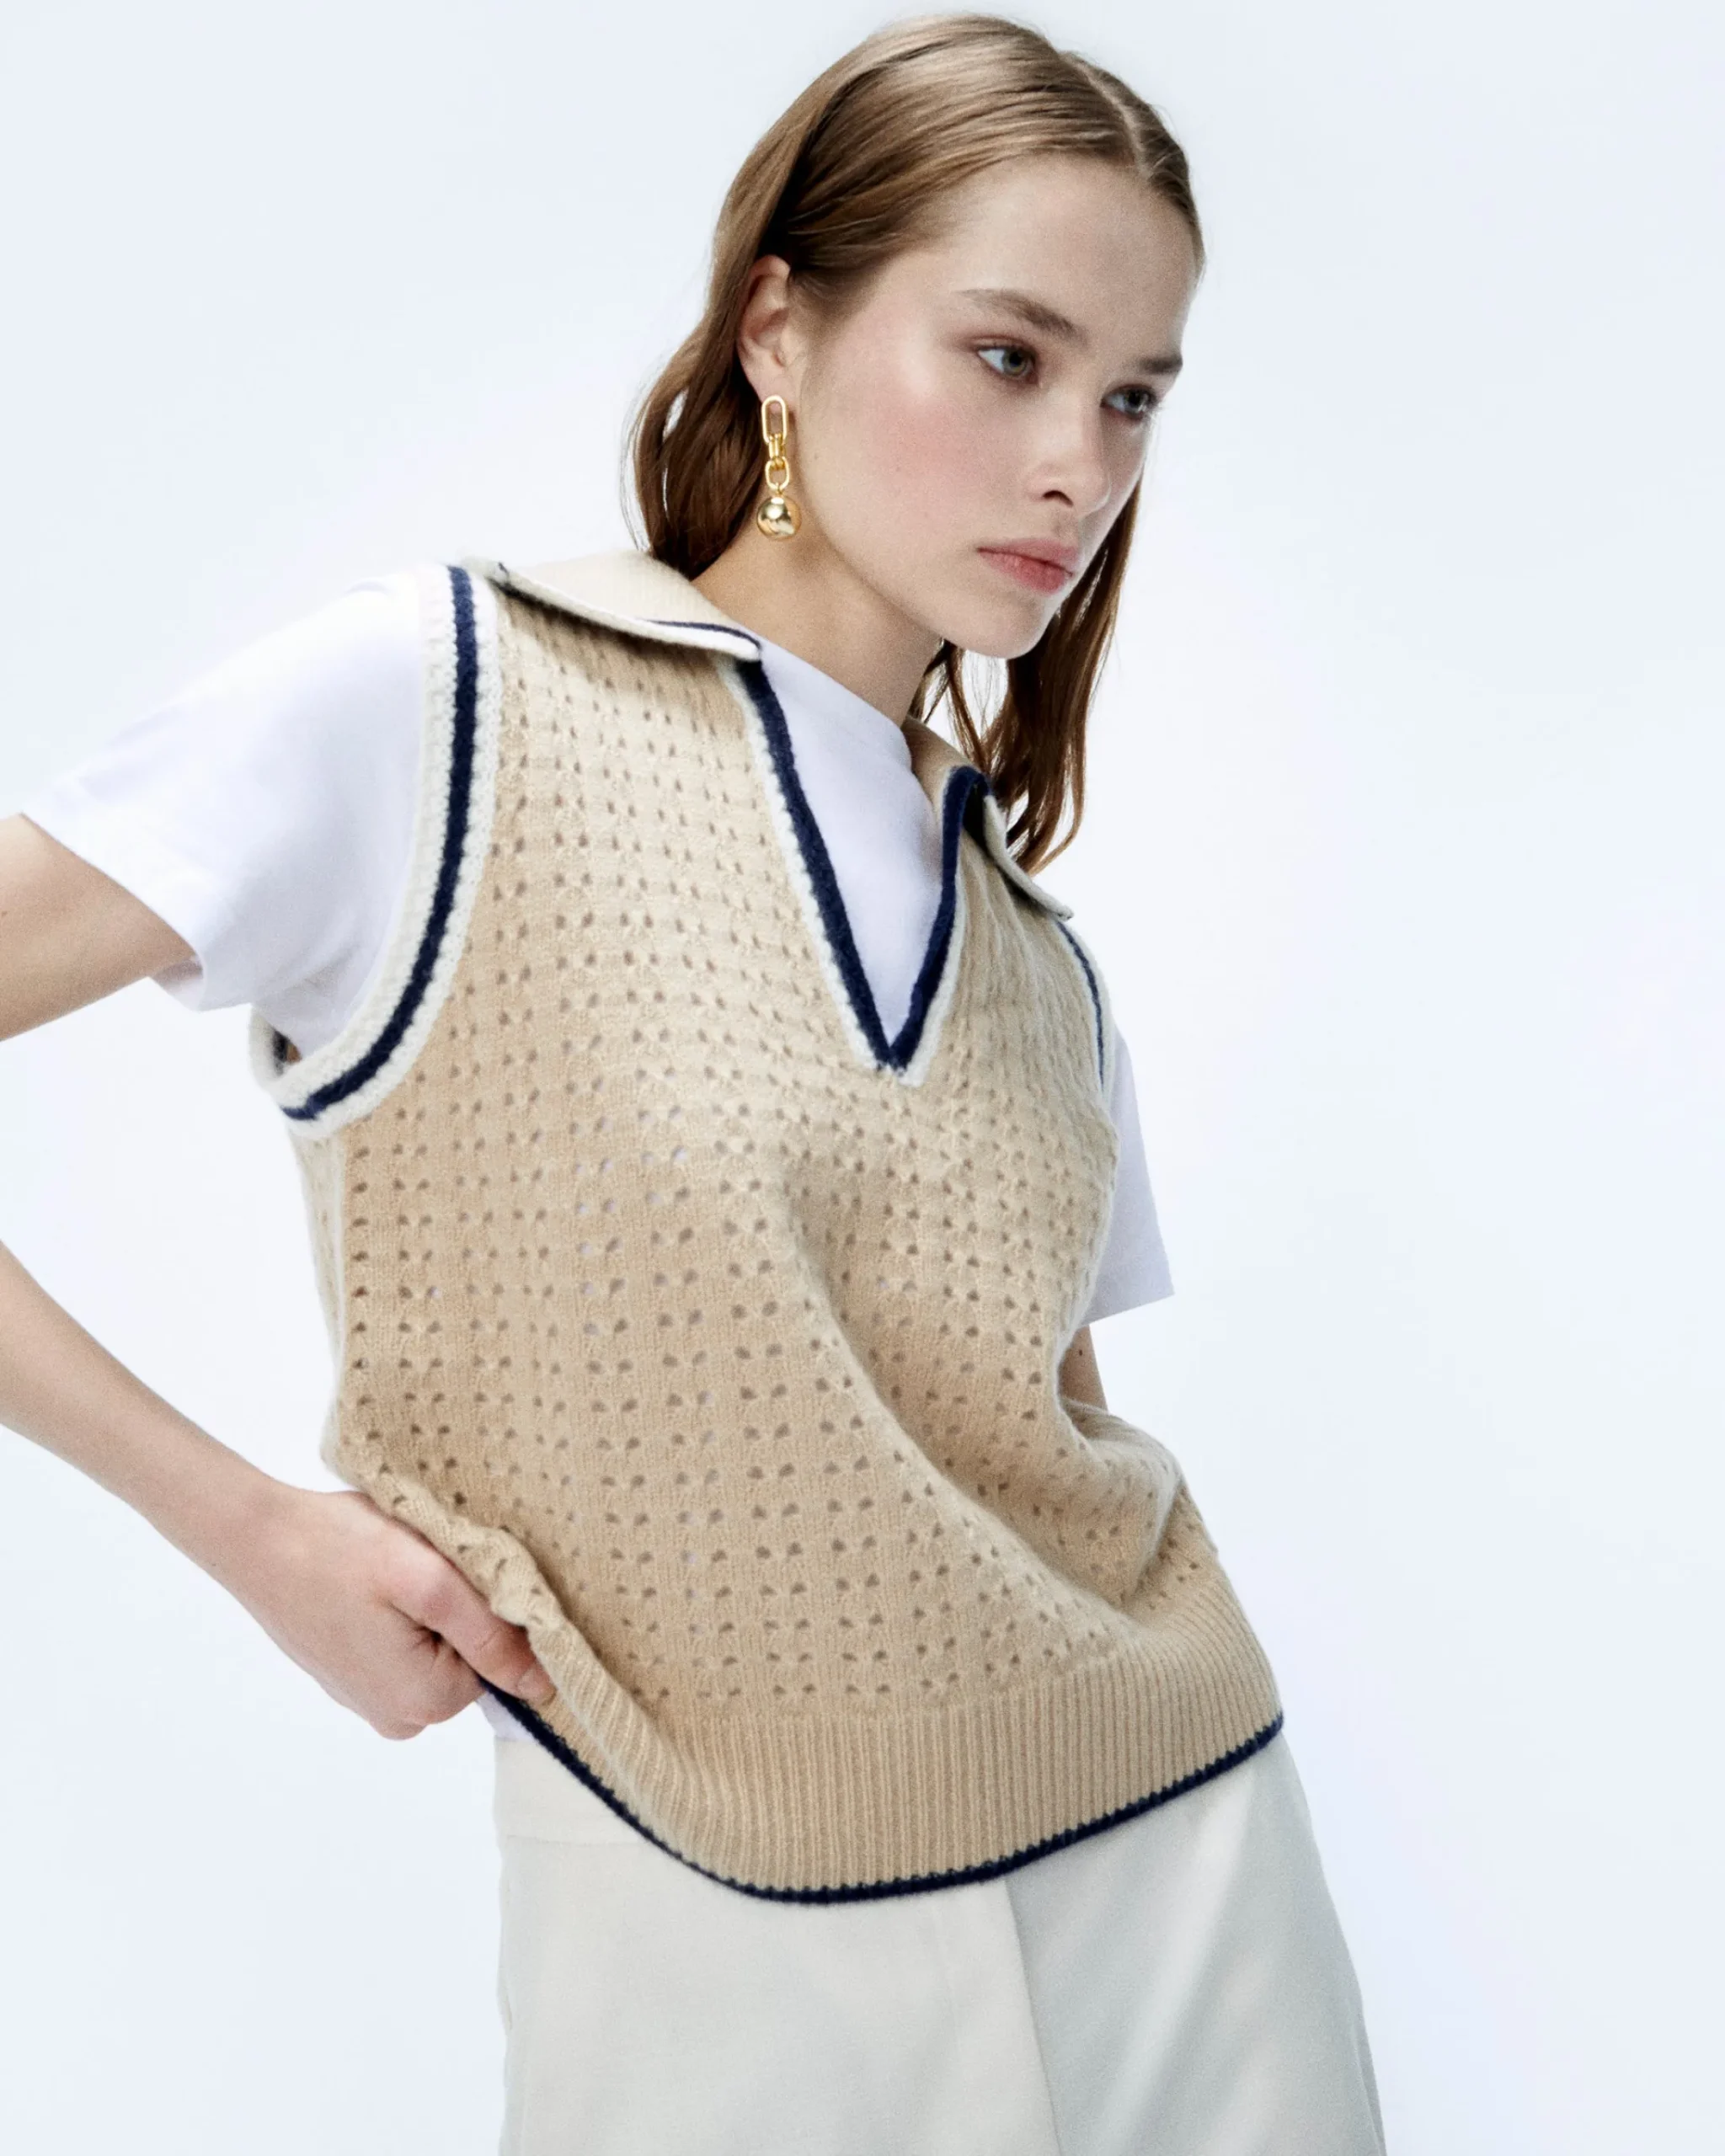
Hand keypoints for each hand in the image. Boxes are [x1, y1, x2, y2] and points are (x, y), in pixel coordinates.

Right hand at [233, 1485, 557, 1739]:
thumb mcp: (432, 1581)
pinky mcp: (348, 1675)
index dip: (483, 1608)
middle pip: (468, 1660)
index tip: (446, 1575)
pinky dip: (397, 1613)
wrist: (258, 1537)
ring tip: (388, 1575)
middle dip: (454, 1611)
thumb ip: (492, 1636)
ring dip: (425, 1609)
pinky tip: (369, 1584)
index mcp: (423, 1704)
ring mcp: (366, 1699)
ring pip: (435, 1650)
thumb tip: (544, 1688)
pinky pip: (400, 1648)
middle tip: (415, 1569)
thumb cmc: (341, 1549)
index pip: (500, 1660)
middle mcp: (396, 1717)